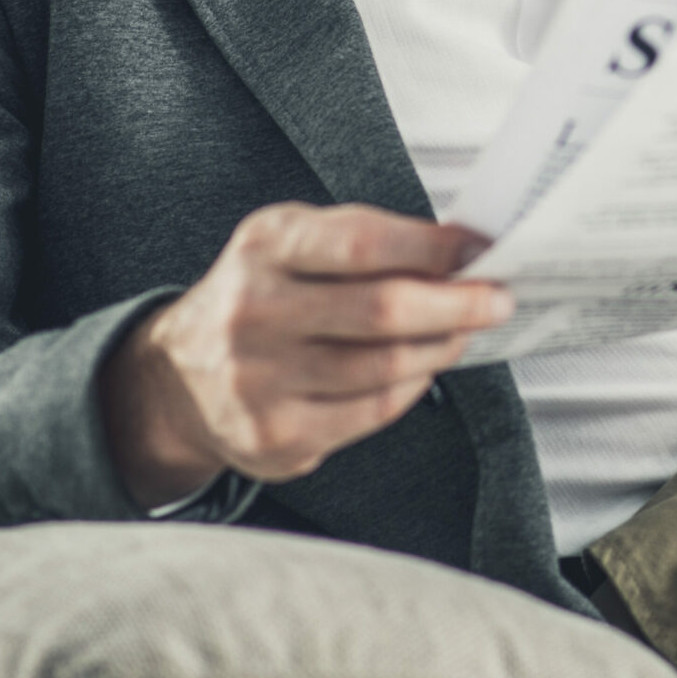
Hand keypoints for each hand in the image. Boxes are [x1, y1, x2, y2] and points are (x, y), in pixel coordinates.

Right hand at [97, 203, 511, 508]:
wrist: (177, 379)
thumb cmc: (262, 295)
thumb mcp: (294, 243)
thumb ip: (368, 240)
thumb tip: (464, 251)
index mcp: (265, 246)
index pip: (362, 242)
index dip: (431, 248)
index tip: (480, 249)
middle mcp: (253, 312)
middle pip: (382, 311)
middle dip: (457, 305)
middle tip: (499, 299)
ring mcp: (259, 381)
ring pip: (385, 368)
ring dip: (441, 348)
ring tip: (464, 332)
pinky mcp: (274, 436)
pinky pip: (372, 412)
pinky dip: (412, 387)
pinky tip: (423, 368)